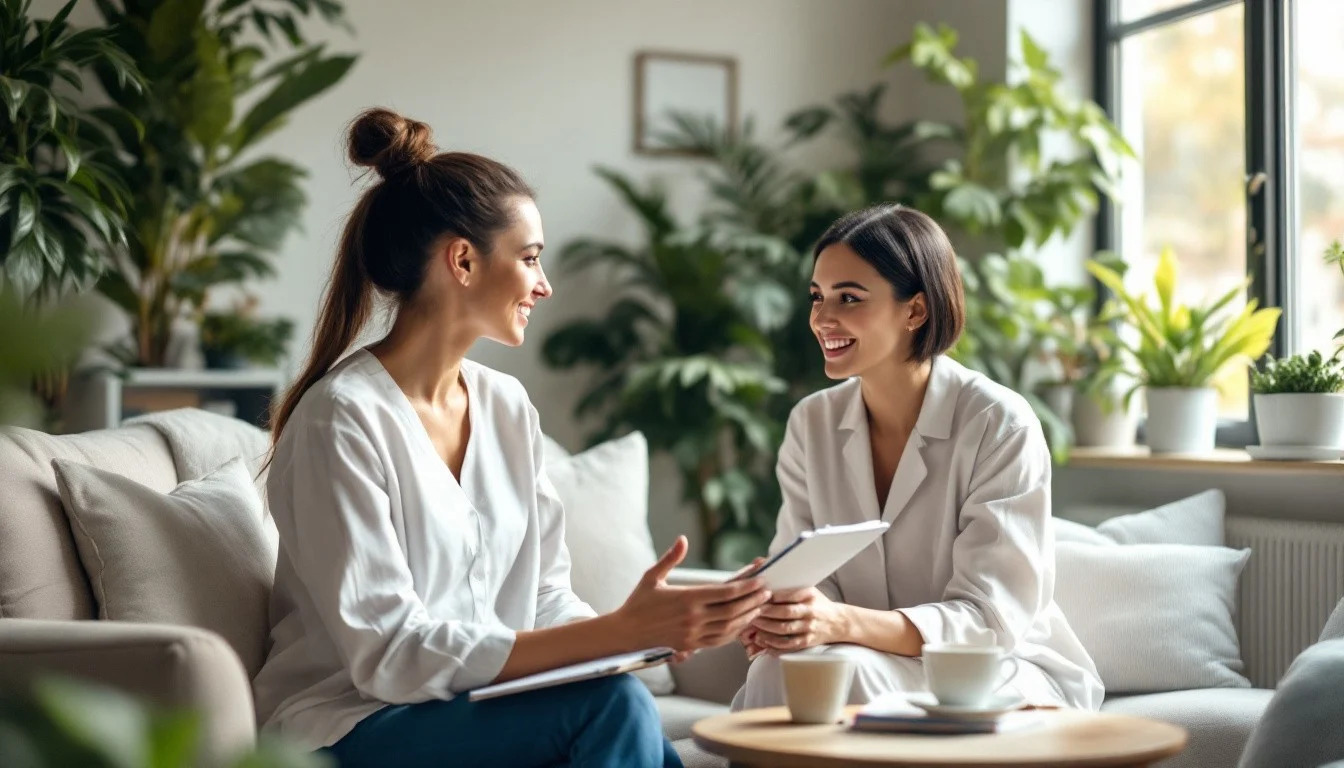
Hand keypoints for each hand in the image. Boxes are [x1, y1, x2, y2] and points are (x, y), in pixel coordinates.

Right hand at [615, 536, 770, 652]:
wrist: (626, 633)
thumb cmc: (638, 602)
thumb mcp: (652, 577)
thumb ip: (670, 558)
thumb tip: (683, 539)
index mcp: (686, 599)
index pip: (724, 593)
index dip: (745, 587)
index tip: (759, 580)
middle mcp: (692, 618)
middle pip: (732, 610)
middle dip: (752, 600)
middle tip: (767, 591)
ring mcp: (693, 634)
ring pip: (729, 627)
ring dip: (748, 616)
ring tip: (760, 606)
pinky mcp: (692, 645)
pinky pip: (719, 640)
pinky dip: (735, 632)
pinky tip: (743, 623)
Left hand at [749, 587, 847, 653]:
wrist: (839, 622)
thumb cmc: (818, 603)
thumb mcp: (809, 590)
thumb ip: (790, 586)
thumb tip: (766, 570)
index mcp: (810, 596)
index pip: (790, 595)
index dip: (773, 596)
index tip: (758, 595)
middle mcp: (810, 612)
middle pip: (785, 613)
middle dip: (766, 613)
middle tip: (751, 611)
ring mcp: (809, 628)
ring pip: (784, 630)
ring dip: (766, 629)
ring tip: (753, 626)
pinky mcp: (807, 642)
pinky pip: (788, 645)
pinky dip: (774, 645)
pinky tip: (762, 642)